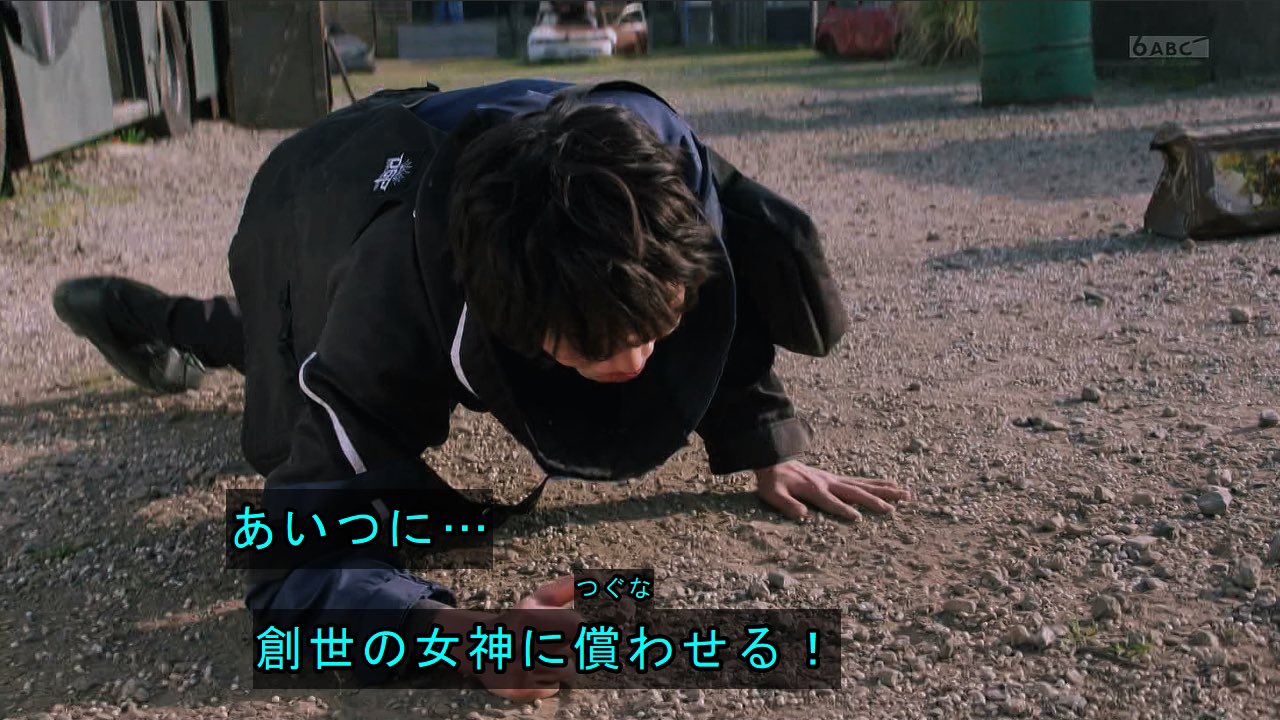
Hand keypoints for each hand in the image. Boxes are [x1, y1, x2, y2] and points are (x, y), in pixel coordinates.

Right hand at [437, 576, 580, 701]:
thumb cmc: (520, 620)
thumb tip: (594, 578)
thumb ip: (566, 589)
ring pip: (567, 671)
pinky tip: (532, 670)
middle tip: (549, 642)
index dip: (580, 630)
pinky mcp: (519, 689)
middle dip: (567, 647)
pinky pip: (553, 688)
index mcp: (532, 618)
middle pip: (576, 652)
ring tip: (539, 655)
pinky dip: (548, 681)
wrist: (482, 646)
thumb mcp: (539, 600)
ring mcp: (522, 668)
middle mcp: (525, 644)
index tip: (572, 630)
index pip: (578, 628)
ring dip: (559, 664)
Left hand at [754, 460, 909, 520]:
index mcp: (814, 489)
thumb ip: (787, 504)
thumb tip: (803, 515)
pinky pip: (859, 481)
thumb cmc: (772, 480)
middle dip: (876, 500)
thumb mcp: (773, 494)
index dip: (843, 510)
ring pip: (864, 485)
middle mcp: (829, 482)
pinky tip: (888, 485)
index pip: (831, 502)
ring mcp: (834, 478)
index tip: (859, 519)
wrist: (773, 458)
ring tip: (905, 493)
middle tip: (895, 508)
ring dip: (885, 489)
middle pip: (857, 491)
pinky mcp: (835, 477)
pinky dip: (875, 483)